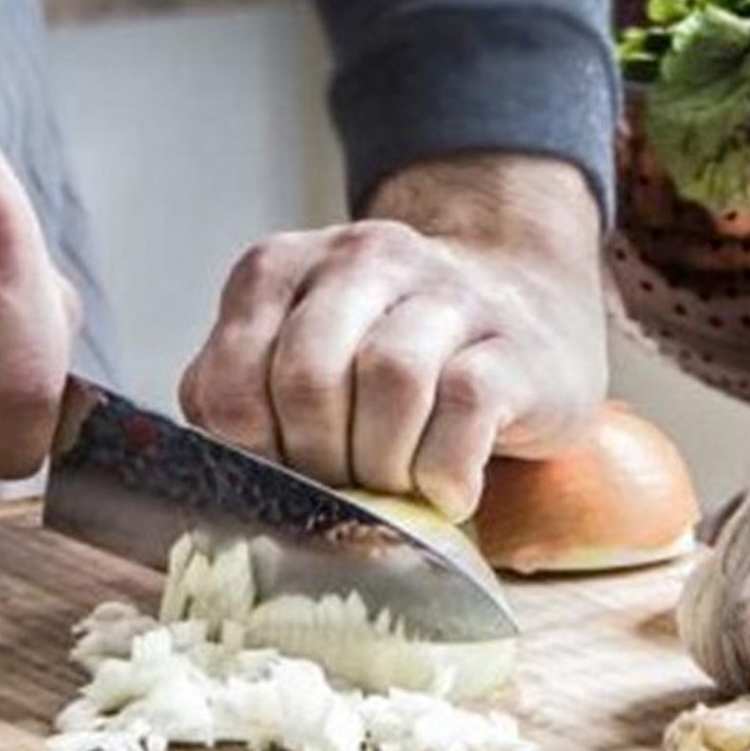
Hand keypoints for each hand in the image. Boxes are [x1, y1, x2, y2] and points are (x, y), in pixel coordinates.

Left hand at [180, 154, 606, 519]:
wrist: (523, 314)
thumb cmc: (386, 361)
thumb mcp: (295, 361)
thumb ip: (241, 399)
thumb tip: (225, 476)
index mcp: (281, 267)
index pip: (229, 378)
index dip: (251, 450)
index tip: (282, 473)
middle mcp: (362, 260)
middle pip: (308, 377)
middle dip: (317, 460)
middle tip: (341, 488)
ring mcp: (446, 292)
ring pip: (391, 379)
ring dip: (382, 464)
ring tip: (393, 487)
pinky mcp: (513, 343)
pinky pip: (466, 404)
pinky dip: (443, 471)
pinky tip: (445, 491)